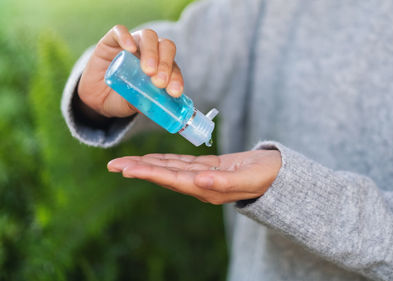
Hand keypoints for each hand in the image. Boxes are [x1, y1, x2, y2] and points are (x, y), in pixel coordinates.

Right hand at [78, 25, 183, 117]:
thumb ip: (145, 103)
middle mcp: (150, 52)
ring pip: (148, 36)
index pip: (174, 68)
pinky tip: (129, 48)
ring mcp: (133, 43)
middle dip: (166, 64)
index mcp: (162, 67)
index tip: (174, 92)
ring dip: (151, 52)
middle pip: (165, 47)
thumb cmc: (122, 99)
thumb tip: (160, 107)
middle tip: (160, 82)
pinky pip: (120, 31)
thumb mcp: (134, 105)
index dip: (176, 78)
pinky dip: (126, 37)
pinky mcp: (112, 40)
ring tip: (148, 71)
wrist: (96, 98)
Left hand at [107, 150, 281, 204]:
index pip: (171, 179)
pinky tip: (154, 159)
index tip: (125, 169)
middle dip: (139, 169)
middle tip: (112, 165)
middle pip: (164, 175)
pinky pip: (182, 164)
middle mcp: (201, 184)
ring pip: (170, 169)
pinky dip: (165, 160)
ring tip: (126, 162)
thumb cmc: (266, 176)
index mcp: (207, 187)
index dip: (148, 173)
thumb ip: (224, 181)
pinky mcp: (209, 167)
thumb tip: (199, 181)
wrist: (279, 174)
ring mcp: (204, 176)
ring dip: (147, 165)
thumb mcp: (248, 178)